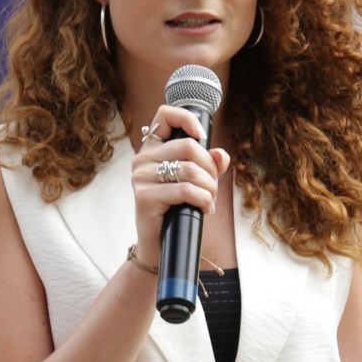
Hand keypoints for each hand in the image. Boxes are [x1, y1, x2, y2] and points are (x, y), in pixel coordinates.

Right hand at [130, 104, 228, 262]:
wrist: (159, 246)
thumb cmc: (177, 211)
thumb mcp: (197, 183)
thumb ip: (209, 165)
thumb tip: (221, 155)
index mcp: (152, 149)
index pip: (165, 115)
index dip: (187, 118)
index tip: (203, 136)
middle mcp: (142, 159)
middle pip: (189, 146)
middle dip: (210, 168)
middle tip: (213, 187)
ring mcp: (141, 177)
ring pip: (190, 169)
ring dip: (210, 187)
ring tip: (209, 200)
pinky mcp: (144, 196)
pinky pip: (186, 190)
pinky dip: (203, 200)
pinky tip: (205, 209)